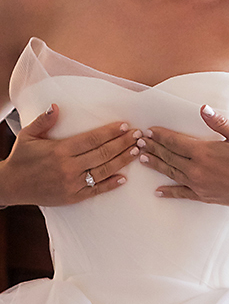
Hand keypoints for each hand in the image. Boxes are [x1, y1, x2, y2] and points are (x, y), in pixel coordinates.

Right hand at [0, 104, 140, 207]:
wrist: (10, 186)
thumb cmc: (21, 158)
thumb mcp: (28, 136)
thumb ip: (43, 120)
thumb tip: (56, 106)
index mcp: (60, 150)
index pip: (92, 139)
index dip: (111, 132)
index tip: (125, 125)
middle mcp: (69, 167)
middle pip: (103, 153)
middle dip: (123, 143)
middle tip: (139, 136)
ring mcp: (72, 184)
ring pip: (103, 171)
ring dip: (122, 161)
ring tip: (136, 151)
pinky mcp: (72, 197)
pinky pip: (96, 190)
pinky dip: (111, 184)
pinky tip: (124, 178)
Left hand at [137, 104, 228, 206]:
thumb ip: (218, 122)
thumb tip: (203, 108)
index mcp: (203, 152)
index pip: (175, 141)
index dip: (161, 135)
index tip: (149, 130)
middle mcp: (197, 169)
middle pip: (169, 156)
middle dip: (154, 147)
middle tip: (139, 141)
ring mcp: (199, 185)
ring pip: (171, 173)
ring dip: (156, 165)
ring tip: (143, 158)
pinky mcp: (204, 196)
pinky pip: (181, 194)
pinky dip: (168, 192)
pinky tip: (157, 191)